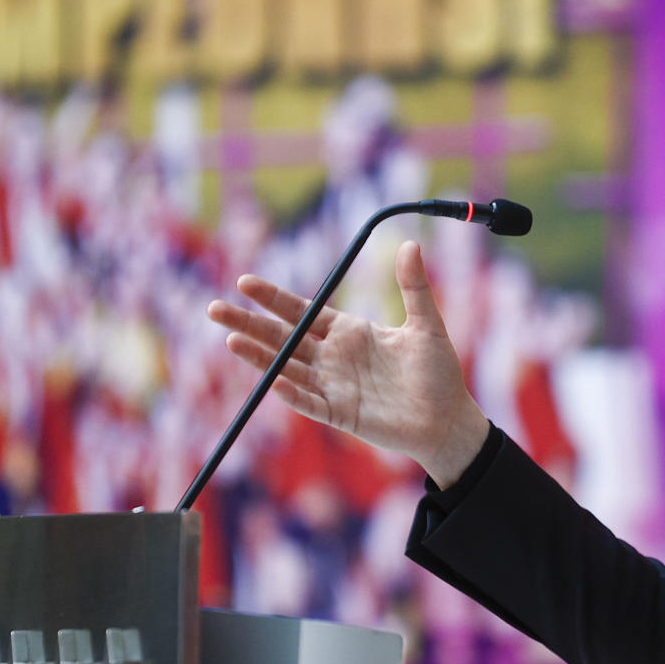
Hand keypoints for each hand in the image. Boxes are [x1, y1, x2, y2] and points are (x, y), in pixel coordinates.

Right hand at [206, 240, 489, 485]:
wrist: (449, 420)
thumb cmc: (438, 372)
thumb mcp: (426, 324)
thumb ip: (413, 287)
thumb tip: (409, 244)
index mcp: (349, 332)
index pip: (302, 312)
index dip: (273, 298)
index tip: (245, 282)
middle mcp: (334, 358)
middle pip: (283, 337)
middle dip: (249, 323)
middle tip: (214, 309)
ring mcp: (334, 387)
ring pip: (288, 369)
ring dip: (260, 357)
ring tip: (231, 341)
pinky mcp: (342, 414)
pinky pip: (311, 403)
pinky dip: (293, 394)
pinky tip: (275, 381)